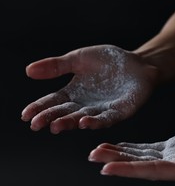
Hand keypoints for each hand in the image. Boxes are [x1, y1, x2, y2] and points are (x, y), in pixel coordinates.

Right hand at [21, 44, 157, 133]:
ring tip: (56, 126)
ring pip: (84, 119)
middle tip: (36, 124)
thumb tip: (28, 71)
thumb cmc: (108, 61)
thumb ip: (57, 66)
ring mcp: (103, 110)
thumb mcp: (78, 59)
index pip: (53, 102)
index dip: (39, 108)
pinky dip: (96, 121)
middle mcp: (86, 105)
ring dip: (70, 123)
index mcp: (74, 93)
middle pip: (65, 113)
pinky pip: (107, 119)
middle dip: (51, 118)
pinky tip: (84, 122)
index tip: (25, 115)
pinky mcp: (121, 111)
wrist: (138, 62)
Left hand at [88, 115, 174, 183]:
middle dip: (117, 162)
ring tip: (98, 150)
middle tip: (92, 156)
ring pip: (142, 157)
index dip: (129, 170)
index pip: (152, 171)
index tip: (106, 168)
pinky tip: (121, 146)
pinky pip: (151, 148)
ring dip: (121, 154)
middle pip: (141, 166)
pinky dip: (134, 148)